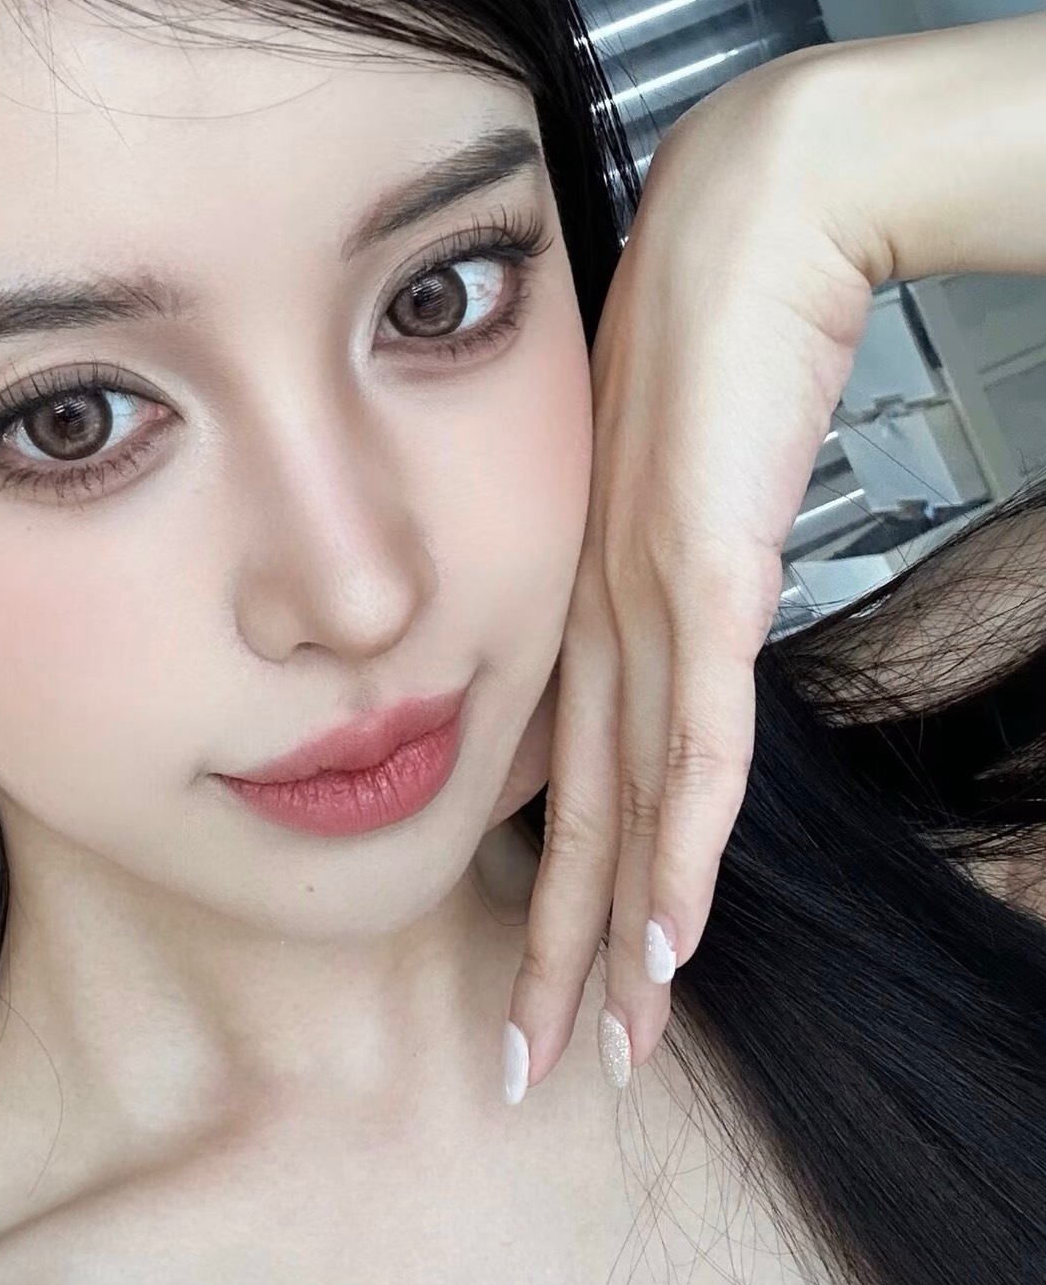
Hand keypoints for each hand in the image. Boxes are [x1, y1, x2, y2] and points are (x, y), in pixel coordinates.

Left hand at [503, 43, 888, 1098]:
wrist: (755, 221)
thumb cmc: (719, 333)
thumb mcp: (674, 476)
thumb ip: (660, 570)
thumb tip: (663, 634)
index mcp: (581, 598)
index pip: (562, 777)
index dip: (551, 890)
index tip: (538, 980)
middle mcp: (594, 617)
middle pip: (576, 820)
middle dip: (558, 952)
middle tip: (530, 1063)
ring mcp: (644, 602)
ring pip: (626, 806)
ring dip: (620, 935)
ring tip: (607, 1043)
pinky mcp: (706, 576)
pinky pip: (697, 740)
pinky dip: (685, 847)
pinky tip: (673, 937)